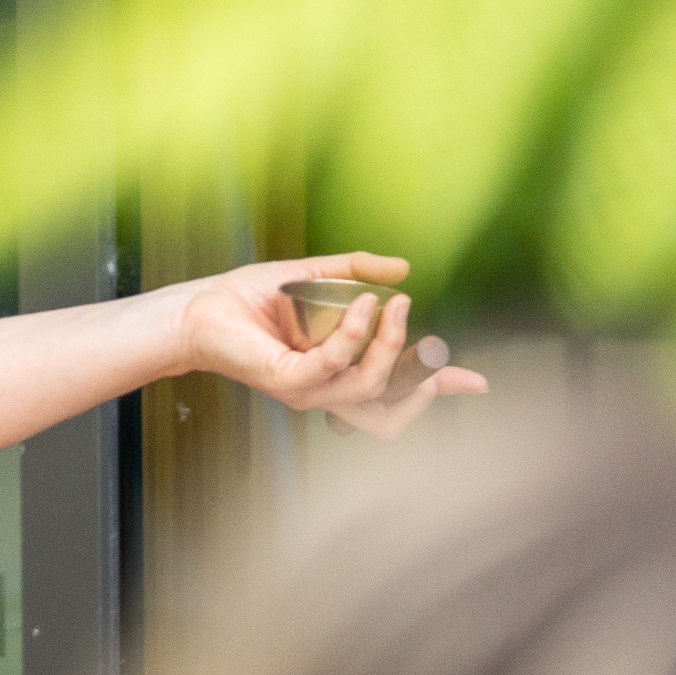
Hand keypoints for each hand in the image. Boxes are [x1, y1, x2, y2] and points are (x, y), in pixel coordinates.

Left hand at [172, 252, 489, 440]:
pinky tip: (364, 305)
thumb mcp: (313, 276)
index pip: (394, 390)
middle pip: (391, 405)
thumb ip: (357, 270)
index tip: (478, 383)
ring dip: (390, 344)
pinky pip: (334, 364)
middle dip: (421, 374)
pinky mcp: (285, 381)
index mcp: (338, 370)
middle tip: (428, 337)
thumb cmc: (247, 298)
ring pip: (369, 384)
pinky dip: (355, 334)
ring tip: (393, 305)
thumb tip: (403, 269)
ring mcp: (306, 390)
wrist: (197, 306)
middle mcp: (325, 388)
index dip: (438, 388)